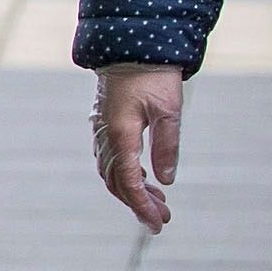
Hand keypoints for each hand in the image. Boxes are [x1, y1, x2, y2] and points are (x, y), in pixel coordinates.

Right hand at [93, 64, 184, 233]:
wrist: (132, 47)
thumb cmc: (155, 76)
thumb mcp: (169, 110)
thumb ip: (167, 146)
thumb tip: (166, 180)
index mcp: (121, 135)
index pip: (128, 182)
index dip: (141, 205)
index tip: (157, 223)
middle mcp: (106, 136)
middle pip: (117, 182)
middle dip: (138, 203)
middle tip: (162, 219)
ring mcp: (102, 130)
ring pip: (111, 172)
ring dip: (132, 191)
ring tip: (158, 203)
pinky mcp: (105, 124)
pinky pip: (110, 158)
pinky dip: (125, 175)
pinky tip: (144, 180)